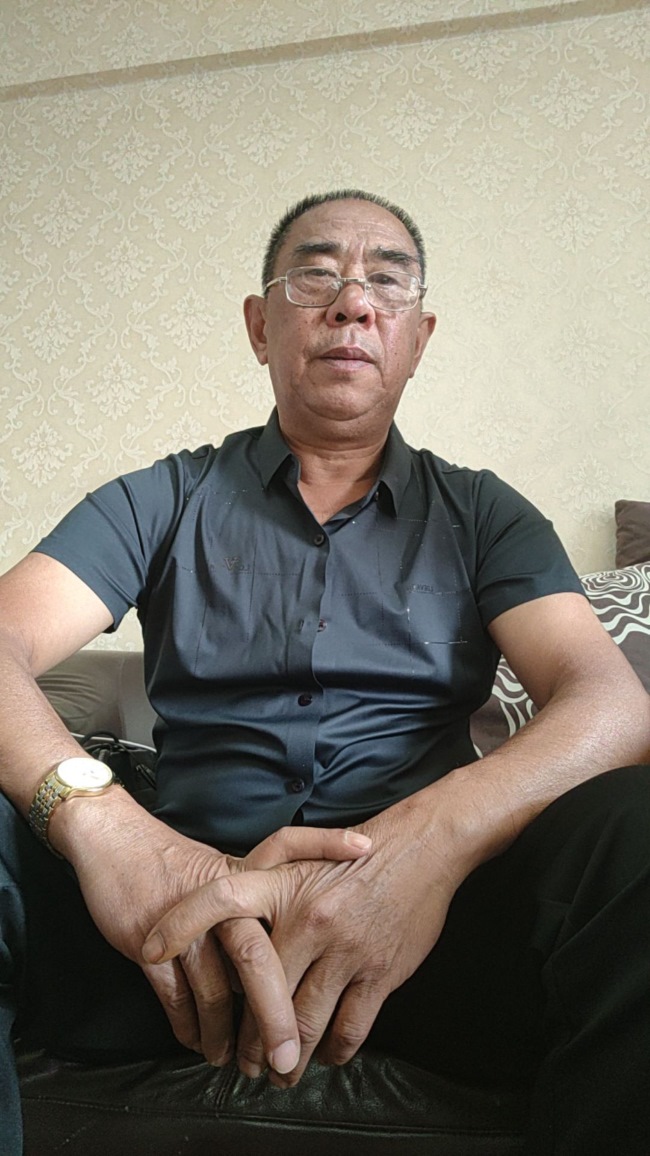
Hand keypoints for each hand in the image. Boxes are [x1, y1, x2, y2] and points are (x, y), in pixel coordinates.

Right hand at [60, 791, 370, 1073]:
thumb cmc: (177, 860)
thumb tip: (302, 946)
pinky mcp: (149, 942)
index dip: (326, 849)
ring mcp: (184, 921)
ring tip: (237, 1060)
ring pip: (213, 990)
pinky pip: (175, 998)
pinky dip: (189, 1027)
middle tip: (287, 1057)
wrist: (115, 841)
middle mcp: (221, 900)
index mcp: (245, 879)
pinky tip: (199, 1042)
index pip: (292, 858)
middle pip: (254, 956)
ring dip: (226, 1034)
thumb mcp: (228, 868)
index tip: (358, 871)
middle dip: (274, 1014)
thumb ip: (264, 901)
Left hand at [143, 789, 466, 1083]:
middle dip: (245, 1040)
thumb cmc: (358, 856)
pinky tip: (324, 1055)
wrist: (424, 846)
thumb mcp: (304, 858)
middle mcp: (310, 917)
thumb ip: (266, 891)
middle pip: (259, 993)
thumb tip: (225, 931)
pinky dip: (331, 1052)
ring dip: (285, 1061)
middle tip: (237, 1063)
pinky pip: (347, 1030)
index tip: (150, 952)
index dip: (180, 923)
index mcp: (284, 884)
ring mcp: (346, 948)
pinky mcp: (380, 972)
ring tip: (278, 1074)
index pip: (218, 898)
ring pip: (301, 1024)